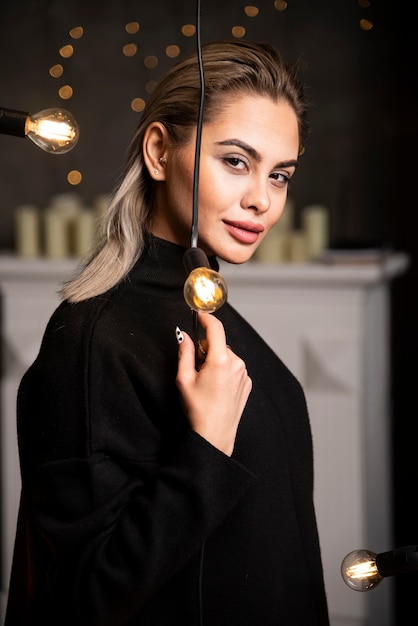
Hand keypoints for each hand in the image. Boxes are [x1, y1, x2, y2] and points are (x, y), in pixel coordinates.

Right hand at [176, 312, 251, 455]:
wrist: (214, 435)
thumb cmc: (198, 410)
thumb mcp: (183, 379)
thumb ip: (184, 352)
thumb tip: (183, 335)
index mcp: (220, 361)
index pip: (216, 329)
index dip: (206, 318)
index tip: (200, 314)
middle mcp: (236, 364)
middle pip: (219, 344)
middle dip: (206, 350)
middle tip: (196, 370)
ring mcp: (244, 374)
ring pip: (226, 356)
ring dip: (216, 362)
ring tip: (207, 383)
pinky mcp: (247, 383)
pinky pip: (234, 368)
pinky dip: (225, 371)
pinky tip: (217, 388)